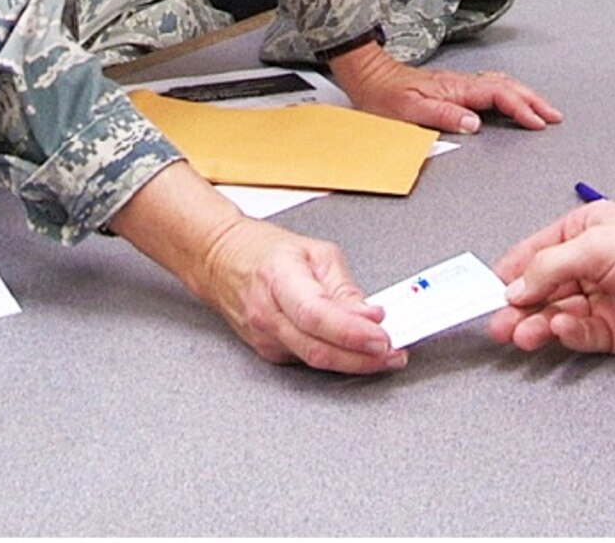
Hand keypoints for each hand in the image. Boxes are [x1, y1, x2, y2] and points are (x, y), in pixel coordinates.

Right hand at [110, 163, 404, 373]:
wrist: (221, 261)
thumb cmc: (264, 251)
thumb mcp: (316, 252)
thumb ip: (343, 287)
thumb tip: (370, 316)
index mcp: (280, 279)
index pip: (316, 314)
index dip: (351, 331)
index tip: (382, 336)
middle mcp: (267, 314)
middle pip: (317, 349)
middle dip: (361, 358)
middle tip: (393, 354)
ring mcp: (264, 337)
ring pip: (314, 361)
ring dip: (354, 363)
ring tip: (385, 356)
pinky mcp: (268, 351)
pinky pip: (307, 360)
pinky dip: (336, 359)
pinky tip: (356, 353)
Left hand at [329, 39, 561, 133]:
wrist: (368, 77)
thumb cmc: (384, 97)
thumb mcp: (408, 111)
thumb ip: (442, 116)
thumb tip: (475, 123)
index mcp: (455, 89)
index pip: (499, 96)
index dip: (521, 109)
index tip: (538, 122)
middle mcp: (461, 83)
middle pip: (507, 87)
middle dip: (533, 101)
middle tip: (554, 116)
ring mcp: (459, 83)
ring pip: (502, 85)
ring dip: (525, 96)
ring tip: (542, 109)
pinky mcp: (454, 87)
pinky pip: (492, 86)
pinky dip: (510, 92)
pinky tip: (512, 98)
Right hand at [487, 200, 614, 356]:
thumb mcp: (597, 246)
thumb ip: (550, 267)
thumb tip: (513, 288)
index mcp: (583, 232)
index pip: (533, 253)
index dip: (508, 273)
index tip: (484, 292)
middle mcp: (588, 265)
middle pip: (539, 289)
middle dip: (516, 306)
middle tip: (497, 325)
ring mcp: (599, 300)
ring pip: (553, 315)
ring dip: (535, 324)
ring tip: (521, 334)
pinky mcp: (611, 332)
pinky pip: (577, 335)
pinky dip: (565, 334)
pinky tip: (561, 331)